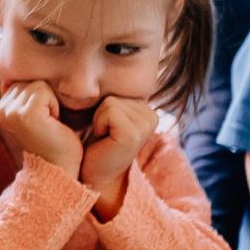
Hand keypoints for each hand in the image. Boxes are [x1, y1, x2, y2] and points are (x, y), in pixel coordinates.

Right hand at [0, 80, 81, 175]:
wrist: (58, 167)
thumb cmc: (52, 139)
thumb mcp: (34, 112)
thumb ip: (24, 95)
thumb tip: (15, 78)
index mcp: (0, 109)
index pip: (23, 81)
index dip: (39, 97)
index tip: (41, 119)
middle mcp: (1, 110)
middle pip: (30, 81)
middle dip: (45, 98)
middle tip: (46, 122)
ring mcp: (12, 112)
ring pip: (38, 84)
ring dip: (51, 102)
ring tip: (50, 122)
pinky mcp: (26, 115)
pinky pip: (44, 91)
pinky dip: (54, 105)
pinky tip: (53, 122)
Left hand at [78, 96, 158, 219]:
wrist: (97, 175)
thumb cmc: (100, 145)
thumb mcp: (112, 117)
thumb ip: (118, 100)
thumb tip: (108, 74)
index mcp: (148, 110)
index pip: (117, 92)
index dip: (104, 111)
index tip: (109, 130)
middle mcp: (152, 115)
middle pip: (112, 96)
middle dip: (101, 115)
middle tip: (106, 136)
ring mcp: (145, 124)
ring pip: (108, 103)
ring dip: (99, 121)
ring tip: (106, 138)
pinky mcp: (133, 133)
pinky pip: (107, 112)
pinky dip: (99, 125)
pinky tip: (105, 141)